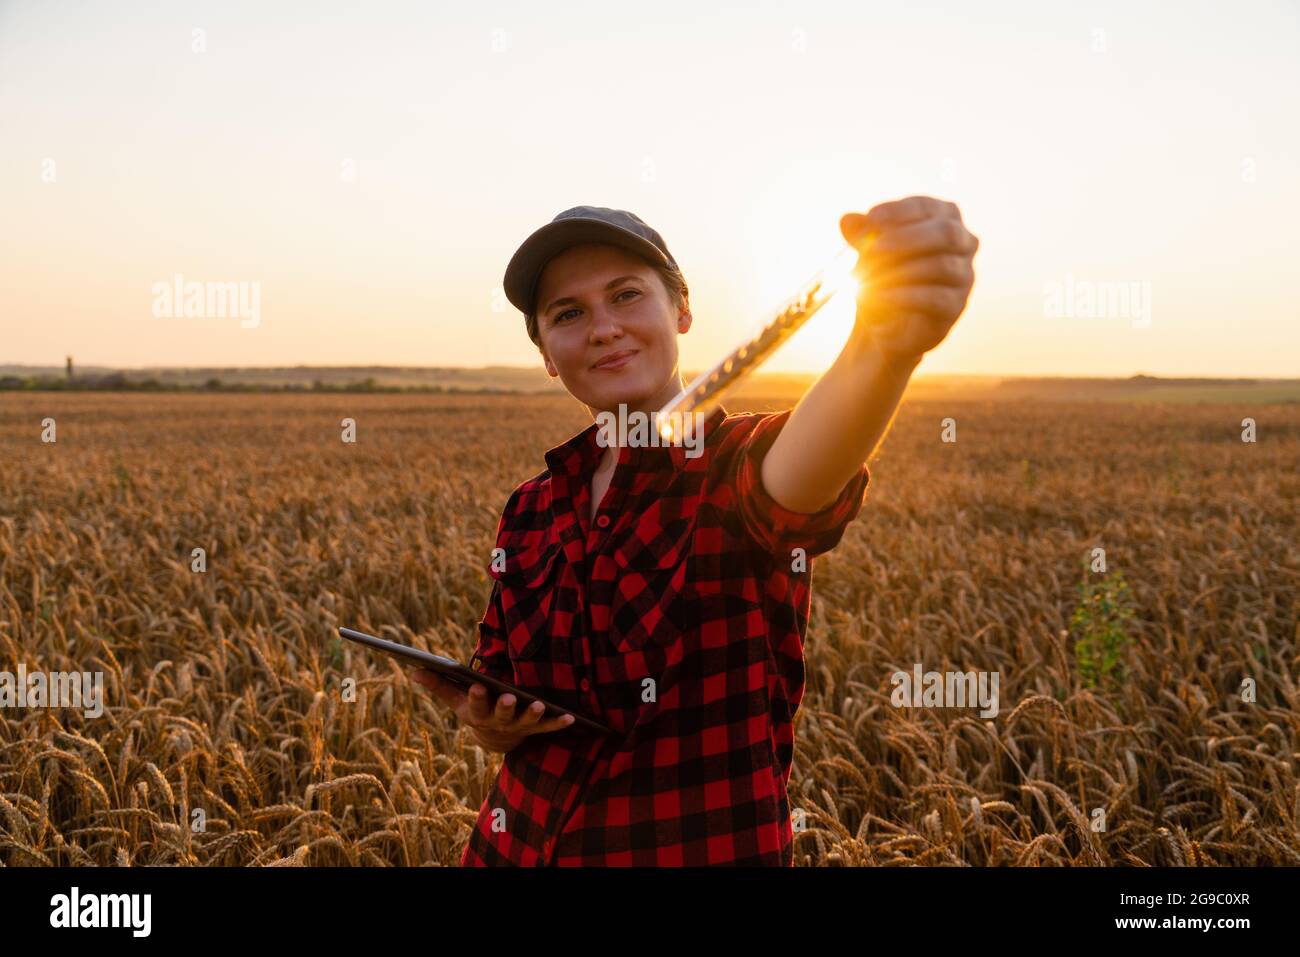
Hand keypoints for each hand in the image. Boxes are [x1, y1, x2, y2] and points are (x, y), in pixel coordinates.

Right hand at [408, 668, 573, 752]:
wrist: (494, 738)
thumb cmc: (474, 710)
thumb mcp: (456, 700)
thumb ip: (439, 684)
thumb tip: (414, 669)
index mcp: (478, 714)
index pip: (476, 706)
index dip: (477, 697)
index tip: (478, 686)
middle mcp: (499, 723)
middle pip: (502, 715)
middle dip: (505, 707)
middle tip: (509, 698)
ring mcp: (519, 727)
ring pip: (526, 722)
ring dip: (533, 715)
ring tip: (539, 705)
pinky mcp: (537, 729)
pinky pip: (548, 728)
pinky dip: (558, 723)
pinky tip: (571, 717)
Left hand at [839, 196, 977, 367]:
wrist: (884, 321)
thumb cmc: (882, 273)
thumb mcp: (867, 251)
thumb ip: (861, 234)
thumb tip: (847, 220)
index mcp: (945, 219)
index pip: (929, 207)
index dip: (900, 211)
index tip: (871, 218)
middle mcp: (964, 244)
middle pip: (945, 233)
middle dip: (906, 238)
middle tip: (873, 250)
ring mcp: (964, 276)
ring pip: (941, 266)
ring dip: (901, 271)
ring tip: (869, 278)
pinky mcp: (955, 307)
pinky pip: (936, 298)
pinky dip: (905, 296)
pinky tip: (880, 297)